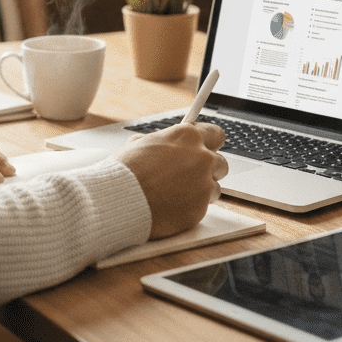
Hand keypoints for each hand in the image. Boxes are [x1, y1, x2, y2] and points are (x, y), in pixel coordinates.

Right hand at [115, 122, 228, 238]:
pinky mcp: (201, 207)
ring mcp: (204, 183)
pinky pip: (204, 206)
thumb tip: (164, 144)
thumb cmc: (126, 170)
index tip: (205, 149)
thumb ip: (163, 142)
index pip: (216, 134)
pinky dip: (191, 207)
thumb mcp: (141, 143)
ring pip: (215, 187)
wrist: (121, 198)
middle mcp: (202, 157)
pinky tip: (172, 205)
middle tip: (189, 175)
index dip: (209, 143)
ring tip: (176, 192)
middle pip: (221, 162)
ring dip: (201, 190)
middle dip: (208, 169)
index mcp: (188, 136)